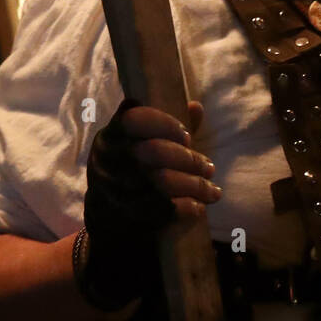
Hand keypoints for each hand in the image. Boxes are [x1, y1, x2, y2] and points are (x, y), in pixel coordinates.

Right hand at [114, 100, 221, 222]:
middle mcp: (108, 159)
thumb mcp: (143, 142)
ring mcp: (113, 188)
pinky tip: (198, 206)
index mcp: (112, 134)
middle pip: (154, 152)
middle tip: (210, 167)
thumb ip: (168, 126)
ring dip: (194, 185)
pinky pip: (160, 209)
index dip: (165, 124)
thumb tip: (197, 107)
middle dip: (189, 159)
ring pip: (162, 183)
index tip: (188, 137)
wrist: (108, 210)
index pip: (133, 119)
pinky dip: (184, 207)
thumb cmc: (133, 165)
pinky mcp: (123, 214)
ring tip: (213, 190)